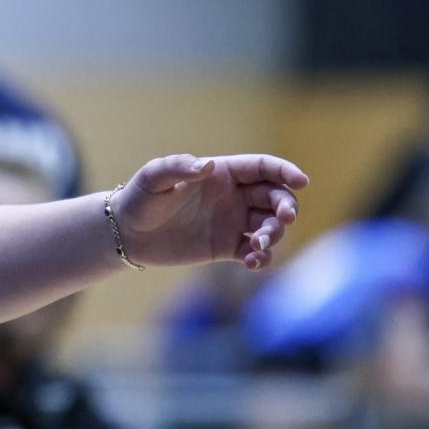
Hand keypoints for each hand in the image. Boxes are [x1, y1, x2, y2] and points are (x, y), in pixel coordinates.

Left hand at [112, 154, 307, 270]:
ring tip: (259, 245)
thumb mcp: (153, 178)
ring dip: (275, 234)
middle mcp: (233, 195)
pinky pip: (254, 251)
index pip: (263, 167)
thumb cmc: (139, 198)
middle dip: (287, 206)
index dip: (285, 171)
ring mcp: (232, 222)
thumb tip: (207, 166)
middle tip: (283, 219)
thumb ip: (178, 167)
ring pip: (270, 225)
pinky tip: (253, 262)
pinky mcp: (225, 247)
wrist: (126, 234)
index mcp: (222, 172)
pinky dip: (262, 257)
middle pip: (275, 196)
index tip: (302, 181)